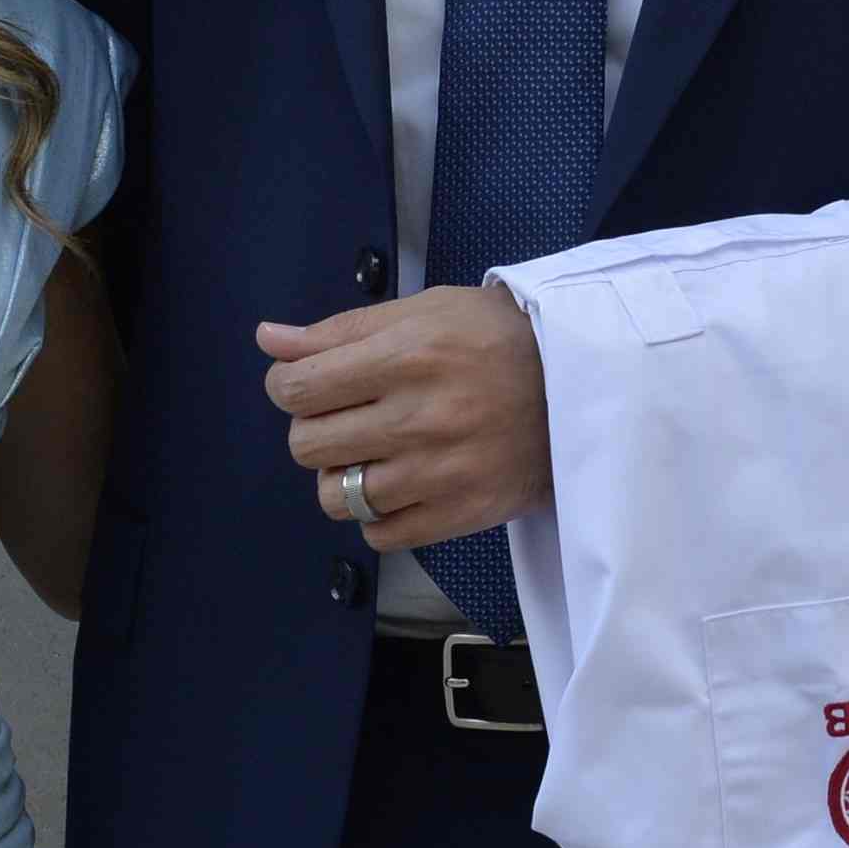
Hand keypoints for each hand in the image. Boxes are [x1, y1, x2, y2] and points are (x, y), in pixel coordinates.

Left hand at [260, 285, 552, 554]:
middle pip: (307, 445)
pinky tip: (403, 482)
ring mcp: (439, 473)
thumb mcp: (421, 312)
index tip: (307, 386)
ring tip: (374, 454)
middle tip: (348, 416)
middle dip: (315, 429)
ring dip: (343, 476)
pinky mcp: (459, 514)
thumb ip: (339, 331)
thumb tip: (268, 340)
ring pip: (336, 497)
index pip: (297, 388)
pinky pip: (379, 535)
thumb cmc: (496, 338)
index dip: (287, 386)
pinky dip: (379, 513)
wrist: (580, 381)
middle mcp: (419, 418)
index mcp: (406, 357)